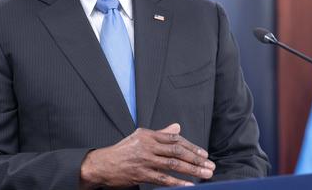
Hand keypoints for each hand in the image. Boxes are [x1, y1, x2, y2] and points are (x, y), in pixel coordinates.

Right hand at [80, 123, 215, 187]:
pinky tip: (188, 185)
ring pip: (173, 164)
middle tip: (209, 165)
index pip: (174, 139)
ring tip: (205, 174)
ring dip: (191, 170)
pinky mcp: (141, 174)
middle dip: (196, 158)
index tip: (203, 154)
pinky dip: (177, 182)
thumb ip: (160, 134)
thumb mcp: (140, 137)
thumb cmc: (122, 151)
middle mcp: (147, 145)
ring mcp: (144, 160)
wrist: (102, 164)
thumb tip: (177, 127)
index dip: (191, 146)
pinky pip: (163, 179)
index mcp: (148, 135)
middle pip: (177, 151)